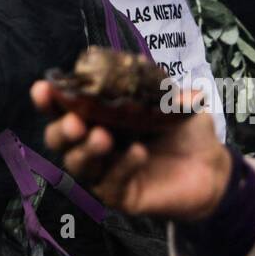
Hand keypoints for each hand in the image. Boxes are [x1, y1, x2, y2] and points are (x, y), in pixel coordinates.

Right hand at [30, 81, 231, 220]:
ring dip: (85, 150)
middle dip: (61, 130)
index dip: (48, 100)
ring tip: (102, 136)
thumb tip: (139, 59)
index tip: (42, 87)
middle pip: (59, 141)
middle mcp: (93, 144)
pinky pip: (111, 184)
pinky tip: (137, 153)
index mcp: (97, 116)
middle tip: (75, 121)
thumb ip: (155, 83)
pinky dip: (122, 167)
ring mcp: (104, 172)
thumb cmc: (182, 129)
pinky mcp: (121, 196)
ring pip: (78, 166)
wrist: (212, 165)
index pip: (62, 108)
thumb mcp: (172, 101)